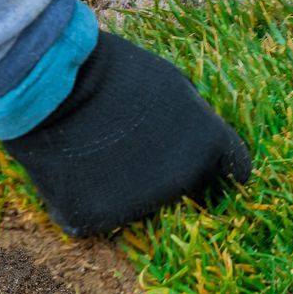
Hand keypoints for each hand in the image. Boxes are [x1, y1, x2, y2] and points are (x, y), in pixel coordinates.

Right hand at [1, 32, 250, 236]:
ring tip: (97, 153)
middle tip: (135, 149)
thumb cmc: (117, 73)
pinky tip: (73, 173)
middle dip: (168, 176)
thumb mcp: (173, 83)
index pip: (235, 169)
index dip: (220, 166)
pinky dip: (84, 202)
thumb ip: (194, 117)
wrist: (57, 86)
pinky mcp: (96, 220)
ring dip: (124, 190)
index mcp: (210, 147)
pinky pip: (95, 217)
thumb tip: (199, 137)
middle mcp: (184, 184)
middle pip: (186, 191)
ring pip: (139, 207)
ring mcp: (141, 207)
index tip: (207, 164)